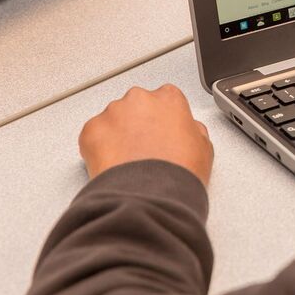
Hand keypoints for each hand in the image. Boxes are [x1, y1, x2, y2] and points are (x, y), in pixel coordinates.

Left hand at [78, 85, 214, 186]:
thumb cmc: (176, 173)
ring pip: (113, 120)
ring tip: (128, 163)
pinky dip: (99, 149)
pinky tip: (113, 166)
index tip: (162, 134)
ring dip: (118, 136)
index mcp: (169, 98)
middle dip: (138, 125)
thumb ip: (193, 129)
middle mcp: (139, 99)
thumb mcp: (203, 148)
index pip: (165, 100)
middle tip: (144, 151)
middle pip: (137, 107)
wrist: (150, 197)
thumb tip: (187, 131)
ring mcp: (113, 113)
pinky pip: (93, 136)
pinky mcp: (91, 130)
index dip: (163, 120)